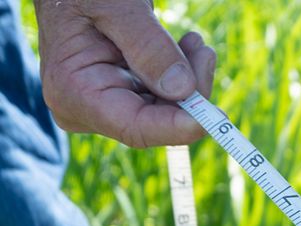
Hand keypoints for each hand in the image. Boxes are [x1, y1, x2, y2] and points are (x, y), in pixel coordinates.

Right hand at [33, 0, 215, 147]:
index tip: (215, 118)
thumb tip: (182, 90)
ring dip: (191, 78)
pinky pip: (166, 97)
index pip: (135, 128)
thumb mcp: (114, 6)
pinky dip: (184, 75)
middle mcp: (88, 109)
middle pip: (158, 121)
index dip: (177, 127)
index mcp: (74, 93)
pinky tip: (188, 47)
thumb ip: (147, 46)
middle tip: (204, 51)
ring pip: (169, 110)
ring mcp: (107, 105)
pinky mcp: (125, 96)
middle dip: (191, 91)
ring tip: (195, 42)